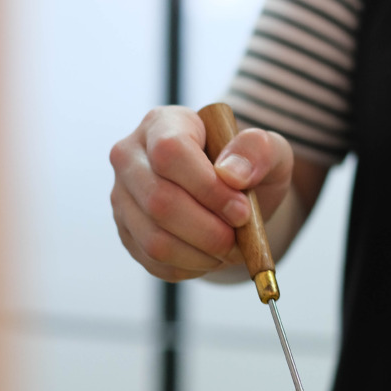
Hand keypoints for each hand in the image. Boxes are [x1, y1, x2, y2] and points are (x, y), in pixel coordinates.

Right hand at [109, 106, 292, 281]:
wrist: (232, 196)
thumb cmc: (247, 167)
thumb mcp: (268, 151)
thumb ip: (259, 151)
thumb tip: (232, 175)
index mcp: (162, 123)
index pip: (170, 152)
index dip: (207, 188)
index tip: (242, 211)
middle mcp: (131, 156)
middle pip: (159, 200)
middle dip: (208, 230)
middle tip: (239, 239)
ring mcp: (122, 196)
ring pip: (154, 238)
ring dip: (201, 254)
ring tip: (229, 250)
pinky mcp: (126, 231)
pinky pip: (154, 261)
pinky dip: (190, 267)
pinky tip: (211, 256)